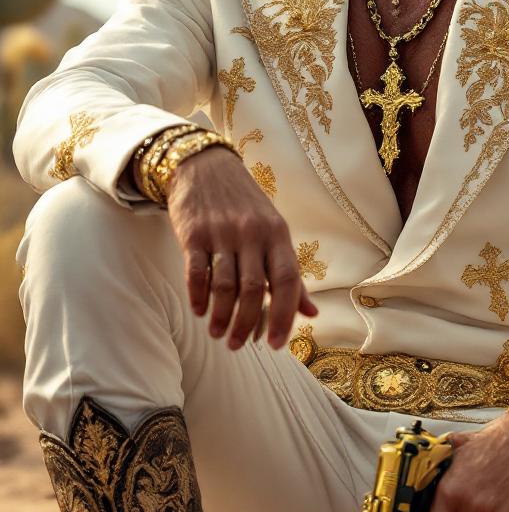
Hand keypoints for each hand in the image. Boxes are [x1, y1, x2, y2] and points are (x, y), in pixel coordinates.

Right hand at [162, 145, 317, 350]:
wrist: (204, 166)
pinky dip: (198, 297)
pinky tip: (200, 311)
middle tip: (238, 345)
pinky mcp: (194, 233)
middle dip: (247, 325)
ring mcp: (222, 232)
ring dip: (222, 317)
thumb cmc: (245, 205)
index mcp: (278, 234)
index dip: (284, 316)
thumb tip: (311, 313)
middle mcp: (252, 233)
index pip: (288, 281)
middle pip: (254, 290)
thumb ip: (290, 273)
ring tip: (219, 334)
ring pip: (225, 286)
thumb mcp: (274, 231)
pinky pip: (196, 272)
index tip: (276, 344)